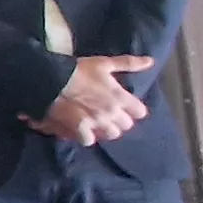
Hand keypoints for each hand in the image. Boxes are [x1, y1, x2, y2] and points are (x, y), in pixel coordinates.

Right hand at [31, 54, 156, 145]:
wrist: (52, 80)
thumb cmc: (79, 70)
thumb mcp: (105, 63)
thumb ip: (129, 64)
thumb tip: (151, 61)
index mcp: (120, 97)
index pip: (140, 112)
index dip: (134, 109)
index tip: (126, 105)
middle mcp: (112, 112)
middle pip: (126, 126)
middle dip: (120, 120)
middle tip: (110, 113)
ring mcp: (96, 123)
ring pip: (111, 135)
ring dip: (106, 129)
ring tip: (98, 123)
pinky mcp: (80, 130)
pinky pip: (89, 140)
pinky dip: (87, 136)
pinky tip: (82, 130)